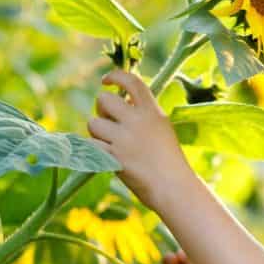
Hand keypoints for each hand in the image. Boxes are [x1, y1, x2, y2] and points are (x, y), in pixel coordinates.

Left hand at [87, 69, 193, 209]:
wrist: (173, 187)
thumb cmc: (170, 162)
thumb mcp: (163, 129)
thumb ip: (145, 115)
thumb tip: (122, 103)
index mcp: (153, 112)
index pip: (132, 81)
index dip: (115, 76)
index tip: (106, 81)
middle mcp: (138, 121)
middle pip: (104, 100)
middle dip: (101, 110)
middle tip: (108, 123)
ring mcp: (124, 138)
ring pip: (93, 123)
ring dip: (96, 133)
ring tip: (110, 145)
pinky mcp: (113, 156)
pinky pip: (90, 144)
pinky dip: (93, 151)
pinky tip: (104, 158)